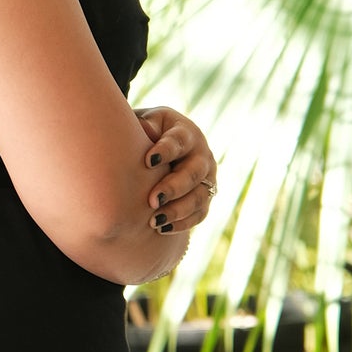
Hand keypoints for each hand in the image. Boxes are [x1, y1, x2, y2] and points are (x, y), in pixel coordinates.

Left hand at [134, 106, 217, 234]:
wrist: (161, 146)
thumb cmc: (148, 132)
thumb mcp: (146, 122)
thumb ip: (145, 124)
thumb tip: (144, 129)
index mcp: (186, 132)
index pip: (179, 141)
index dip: (165, 151)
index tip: (148, 161)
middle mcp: (201, 155)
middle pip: (193, 172)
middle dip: (174, 188)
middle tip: (153, 200)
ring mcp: (207, 177)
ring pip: (200, 196)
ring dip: (178, 210)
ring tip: (155, 221)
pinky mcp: (206, 196)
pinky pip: (200, 213)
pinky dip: (183, 223)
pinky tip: (162, 229)